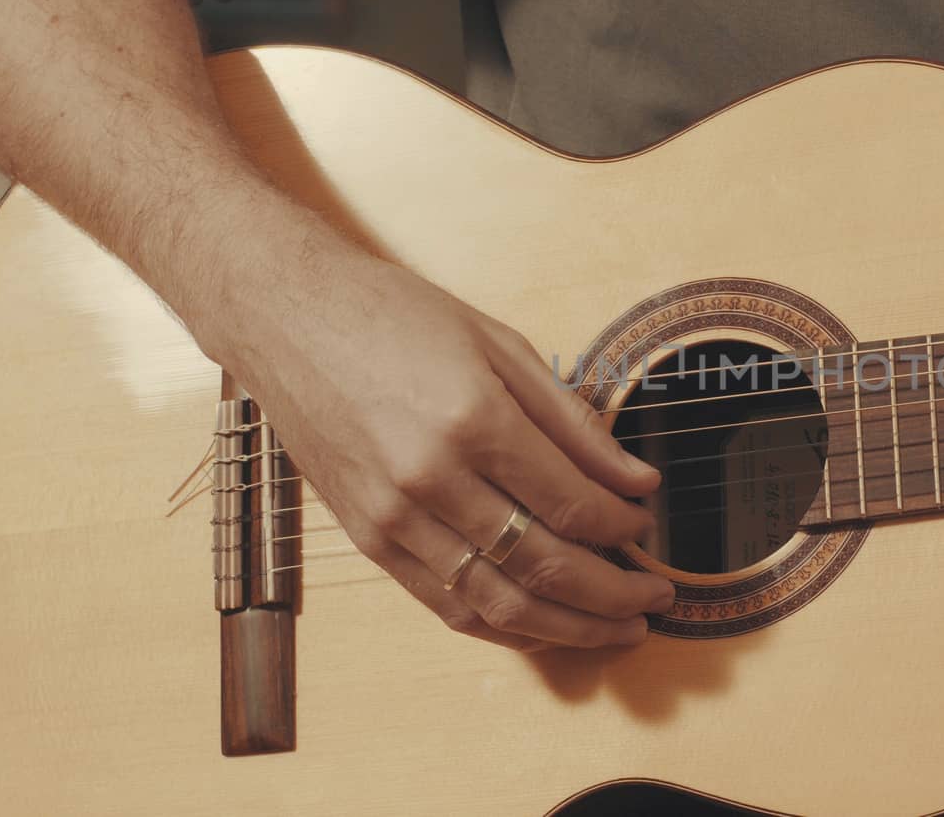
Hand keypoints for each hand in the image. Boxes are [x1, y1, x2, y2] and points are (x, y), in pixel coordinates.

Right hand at [208, 241, 673, 650]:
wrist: (286, 316)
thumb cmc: (396, 317)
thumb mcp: (502, 345)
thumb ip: (574, 422)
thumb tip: (638, 480)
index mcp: (471, 421)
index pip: (572, 505)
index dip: (624, 526)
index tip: (649, 522)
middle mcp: (430, 480)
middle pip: (544, 566)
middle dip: (614, 592)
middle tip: (657, 594)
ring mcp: (393, 518)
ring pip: (498, 602)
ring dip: (570, 626)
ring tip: (619, 627)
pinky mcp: (368, 540)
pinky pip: (446, 605)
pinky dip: (505, 625)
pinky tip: (547, 625)